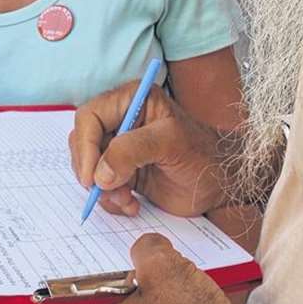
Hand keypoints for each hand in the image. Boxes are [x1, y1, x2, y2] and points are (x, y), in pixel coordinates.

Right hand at [70, 83, 226, 217]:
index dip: (85, 147)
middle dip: (92, 172)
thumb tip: (100, 174)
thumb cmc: (203, 153)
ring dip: (103, 190)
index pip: (89, 117)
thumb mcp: (171, 142)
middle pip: (83, 143)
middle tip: (109, 192)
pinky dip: (112, 200)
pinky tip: (132, 204)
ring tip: (127, 199)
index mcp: (131, 100)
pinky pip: (100, 186)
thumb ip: (133, 150)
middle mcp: (121, 120)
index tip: (91, 177)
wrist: (220, 181)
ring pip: (89, 168)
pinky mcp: (122, 171)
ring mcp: (120, 147)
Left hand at [84, 234, 252, 303]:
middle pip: (126, 303)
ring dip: (167, 302)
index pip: (100, 286)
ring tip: (188, 290)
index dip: (122, 264)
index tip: (139, 257)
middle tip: (168, 271)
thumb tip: (146, 247)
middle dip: (147, 283)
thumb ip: (146, 248)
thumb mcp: (165, 267)